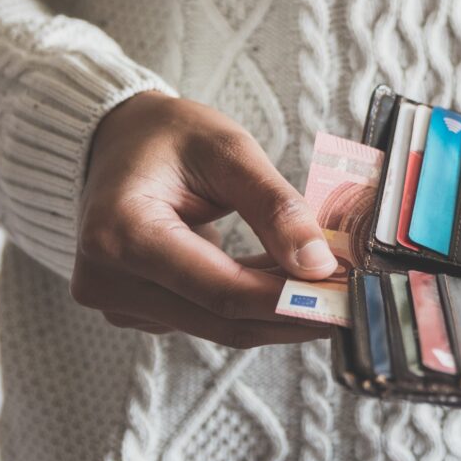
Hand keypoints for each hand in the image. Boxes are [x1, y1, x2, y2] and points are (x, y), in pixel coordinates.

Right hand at [71, 91, 335, 347]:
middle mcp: (108, 279)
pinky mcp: (136, 309)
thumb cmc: (168, 136)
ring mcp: (118, 301)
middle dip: (294, 311)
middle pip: (223, 319)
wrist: (119, 139)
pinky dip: (252, 300)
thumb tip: (317, 263)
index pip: (221, 291)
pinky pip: (207, 315)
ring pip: (220, 324)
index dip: (289, 299)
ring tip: (327, 279)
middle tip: (352, 298)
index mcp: (121, 234)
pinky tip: (285, 276)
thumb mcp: (228, 149)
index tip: (343, 293)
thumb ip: (274, 205)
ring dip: (278, 306)